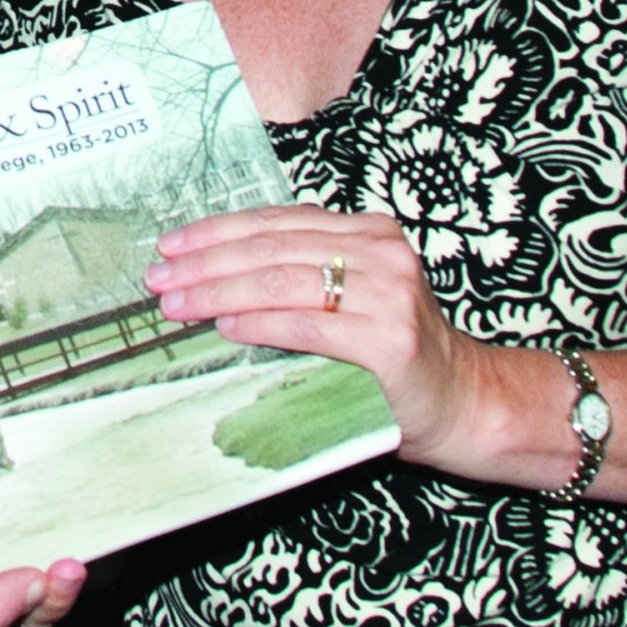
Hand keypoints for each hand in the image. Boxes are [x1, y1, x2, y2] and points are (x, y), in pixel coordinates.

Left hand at [148, 205, 485, 468]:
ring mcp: (389, 295)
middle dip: (207, 263)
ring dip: (219, 292)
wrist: (468, 404)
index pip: (278, 222)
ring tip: (177, 303)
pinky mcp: (390, 341)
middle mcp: (381, 254)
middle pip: (272, 248)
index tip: (171, 245)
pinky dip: (261, 324)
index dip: (218, 231)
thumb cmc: (397, 357)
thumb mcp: (352, 300)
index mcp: (368, 233)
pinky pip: (308, 326)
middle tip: (159, 278)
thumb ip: (302, 279)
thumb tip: (209, 278)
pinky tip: (225, 327)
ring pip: (282, 281)